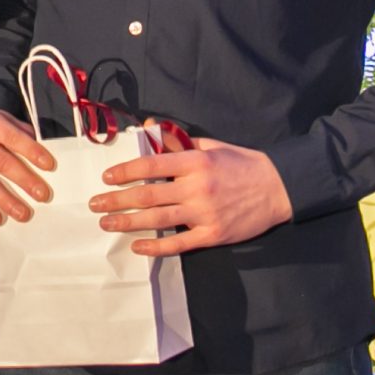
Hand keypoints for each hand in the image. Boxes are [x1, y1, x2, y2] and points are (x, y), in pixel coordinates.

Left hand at [89, 135, 292, 255]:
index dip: (125, 172)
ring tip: (106, 223)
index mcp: (196, 162)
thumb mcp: (212, 145)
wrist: (278, 188)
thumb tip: (149, 129)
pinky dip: (155, 246)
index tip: (106, 178)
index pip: (151, 165)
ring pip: (157, 219)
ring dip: (127, 222)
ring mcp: (204, 214)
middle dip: (116, 200)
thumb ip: (180, 141)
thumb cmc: (242, 164)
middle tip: (95, 204)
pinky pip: (178, 243)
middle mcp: (197, 187)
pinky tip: (137, 246)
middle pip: (147, 195)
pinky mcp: (213, 235)